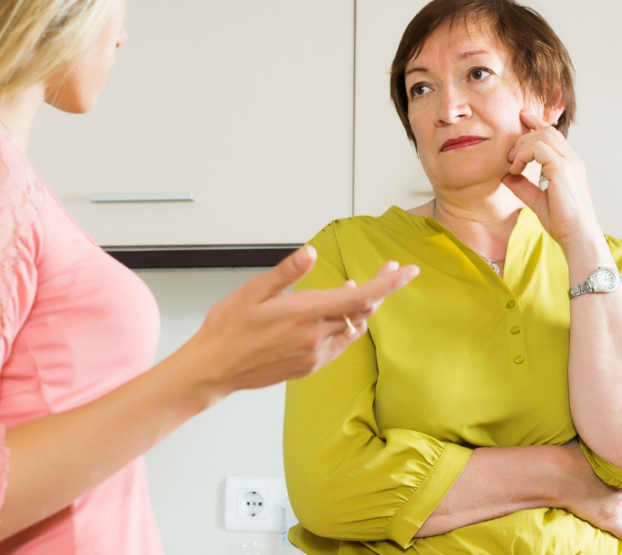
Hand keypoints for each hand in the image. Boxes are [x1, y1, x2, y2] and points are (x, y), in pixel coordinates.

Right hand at [189, 245, 417, 395]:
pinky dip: (347, 324)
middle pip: (363, 310)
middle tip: (390, 268)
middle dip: (381, 288)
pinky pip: (340, 343)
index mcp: (304, 314)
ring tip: (362, 287)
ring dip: (363, 306)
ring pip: (353, 327)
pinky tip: (339, 313)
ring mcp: (314, 355)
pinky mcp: (309, 366)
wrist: (214, 368)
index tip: (407, 271)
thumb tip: (311, 253)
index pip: (360, 297)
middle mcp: (315, 337)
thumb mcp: (252, 291)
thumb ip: (287, 272)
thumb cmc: (228, 328)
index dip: (388, 284)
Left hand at [502, 112, 602, 252]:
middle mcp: (572, 160)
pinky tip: (516, 170)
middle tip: (509, 157)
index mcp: (569, 164)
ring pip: (543, 135)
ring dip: (522, 146)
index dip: (536, 123)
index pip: (553, 134)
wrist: (577, 236)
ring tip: (512, 165)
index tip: (522, 118)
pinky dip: (523, 155)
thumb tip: (506, 176)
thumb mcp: (537, 201)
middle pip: (546, 131)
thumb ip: (523, 187)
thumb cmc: (563, 222)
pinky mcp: (563, 169)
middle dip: (523, 137)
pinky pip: (539, 148)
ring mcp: (570, 163)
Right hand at [559, 439, 621, 537]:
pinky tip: (608, 520)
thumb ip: (600, 442)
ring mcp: (618, 507)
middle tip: (611, 489)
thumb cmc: (569, 455)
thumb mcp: (588, 441)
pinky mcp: (607, 520)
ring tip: (612, 505)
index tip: (616, 475)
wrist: (558, 474)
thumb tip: (599, 430)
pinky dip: (619, 527)